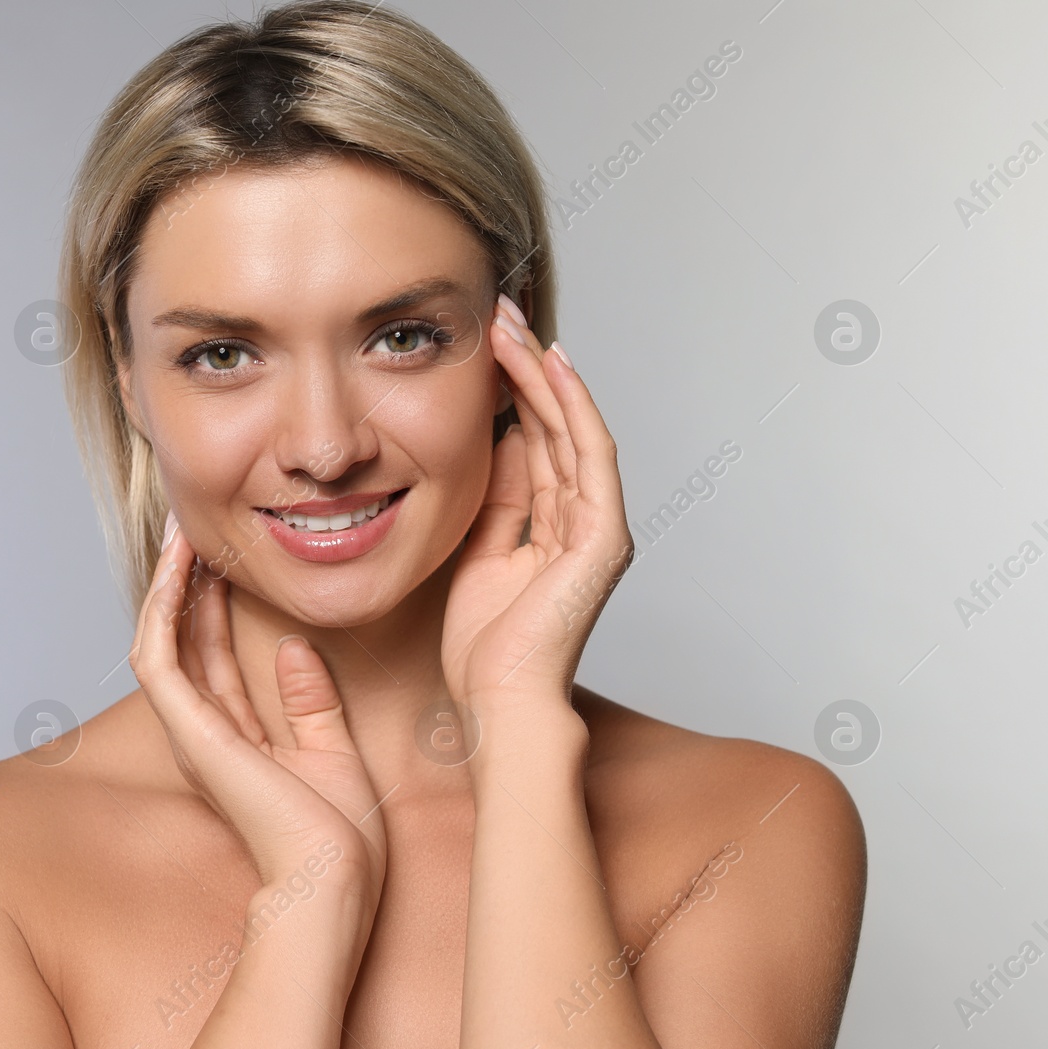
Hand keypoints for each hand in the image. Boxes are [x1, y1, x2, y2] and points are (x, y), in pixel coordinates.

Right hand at [129, 513, 386, 901]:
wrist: (335, 879)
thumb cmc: (340, 838)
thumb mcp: (332, 752)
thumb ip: (311, 704)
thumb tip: (297, 649)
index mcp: (236, 745)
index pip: (214, 661)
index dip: (213, 609)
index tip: (225, 561)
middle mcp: (206, 737)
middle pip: (183, 645)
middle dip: (185, 588)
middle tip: (192, 533)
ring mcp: (192, 735)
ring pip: (159, 643)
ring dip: (165, 588)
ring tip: (179, 535)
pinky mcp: (191, 732)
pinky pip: (157, 659)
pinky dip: (160, 611)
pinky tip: (176, 570)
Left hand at [441, 293, 633, 720]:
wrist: (499, 703)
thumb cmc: (483, 649)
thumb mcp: (477, 552)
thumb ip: (495, 499)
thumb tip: (497, 438)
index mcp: (555, 528)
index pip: (537, 440)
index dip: (512, 390)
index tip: (482, 344)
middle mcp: (584, 521)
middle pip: (556, 425)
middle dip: (525, 366)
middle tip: (496, 313)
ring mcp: (599, 526)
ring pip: (572, 428)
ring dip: (541, 372)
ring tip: (510, 325)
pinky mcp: (603, 536)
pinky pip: (588, 455)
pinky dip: (571, 406)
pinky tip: (548, 365)